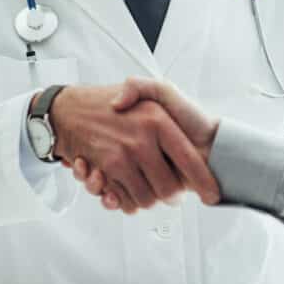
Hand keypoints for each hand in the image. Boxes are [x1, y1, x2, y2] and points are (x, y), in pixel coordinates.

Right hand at [41, 84, 218, 213]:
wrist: (71, 111)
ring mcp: (121, 155)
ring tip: (145, 185)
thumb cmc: (117, 104)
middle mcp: (141, 140)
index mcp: (158, 121)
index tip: (212, 196)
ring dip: (146, 199)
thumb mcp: (147, 84)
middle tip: (171, 192)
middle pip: (168, 190)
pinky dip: (121, 199)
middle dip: (171, 196)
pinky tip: (119, 188)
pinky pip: (120, 198)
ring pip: (146, 199)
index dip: (203, 181)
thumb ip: (154, 88)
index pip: (189, 159)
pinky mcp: (104, 168)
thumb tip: (141, 108)